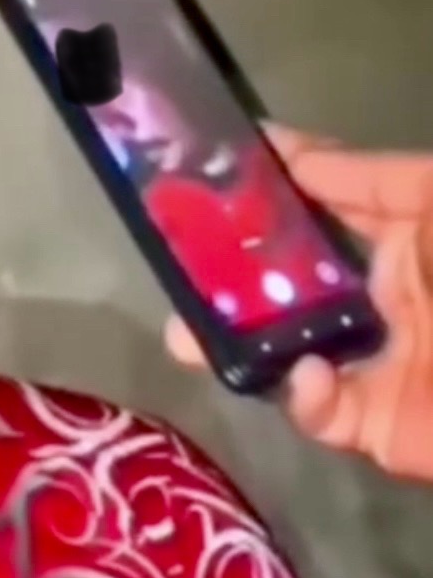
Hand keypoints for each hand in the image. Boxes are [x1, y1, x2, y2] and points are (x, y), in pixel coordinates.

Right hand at [163, 125, 432, 481]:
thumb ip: (370, 178)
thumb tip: (293, 152)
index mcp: (403, 238)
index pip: (320, 207)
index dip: (267, 190)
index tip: (206, 171)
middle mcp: (379, 297)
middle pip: (284, 286)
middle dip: (224, 278)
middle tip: (174, 265)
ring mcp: (372, 362)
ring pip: (282, 352)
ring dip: (232, 343)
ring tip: (187, 334)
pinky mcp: (372, 425)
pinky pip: (320, 410)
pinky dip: (306, 395)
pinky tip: (311, 374)